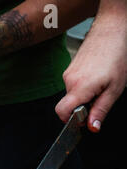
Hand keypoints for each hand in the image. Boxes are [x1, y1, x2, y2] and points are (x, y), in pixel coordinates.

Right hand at [55, 17, 126, 131]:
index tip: (84, 119)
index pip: (61, 112)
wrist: (111, 31)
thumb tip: (93, 127)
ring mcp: (68, 74)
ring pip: (72, 95)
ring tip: (101, 84)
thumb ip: (101, 110)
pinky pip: (73, 85)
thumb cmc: (116, 56)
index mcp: (79, 87)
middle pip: (68, 104)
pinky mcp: (70, 69)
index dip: (70, 120)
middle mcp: (69, 81)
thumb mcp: (114, 89)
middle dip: (82, 107)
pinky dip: (83, 87)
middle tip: (101, 97)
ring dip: (84, 96)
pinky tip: (97, 77)